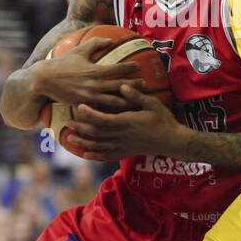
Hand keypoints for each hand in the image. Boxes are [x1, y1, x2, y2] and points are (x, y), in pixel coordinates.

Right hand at [31, 39, 145, 110]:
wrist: (44, 79)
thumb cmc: (62, 63)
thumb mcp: (79, 50)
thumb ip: (95, 43)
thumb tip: (110, 40)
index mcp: (95, 70)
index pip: (118, 69)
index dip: (130, 68)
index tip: (139, 67)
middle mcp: (94, 85)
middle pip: (120, 87)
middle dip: (134, 87)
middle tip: (145, 85)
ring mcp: (89, 97)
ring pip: (113, 102)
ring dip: (127, 102)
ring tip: (137, 102)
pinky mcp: (84, 105)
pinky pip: (101, 110)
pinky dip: (111, 112)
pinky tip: (120, 113)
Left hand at [63, 84, 183, 161]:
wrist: (173, 141)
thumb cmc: (164, 120)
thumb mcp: (152, 104)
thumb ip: (136, 96)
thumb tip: (122, 85)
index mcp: (127, 122)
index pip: (103, 118)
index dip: (90, 113)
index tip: (80, 106)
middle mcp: (122, 135)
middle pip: (96, 132)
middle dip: (81, 127)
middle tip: (67, 122)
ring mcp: (123, 145)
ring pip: (99, 145)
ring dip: (83, 141)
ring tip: (70, 137)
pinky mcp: (126, 152)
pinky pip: (107, 155)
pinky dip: (95, 155)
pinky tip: (86, 154)